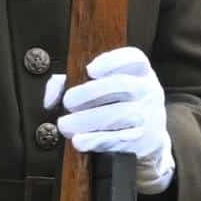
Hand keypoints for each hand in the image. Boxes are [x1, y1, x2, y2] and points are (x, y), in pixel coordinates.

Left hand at [48, 44, 176, 194]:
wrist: (146, 140)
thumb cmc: (117, 107)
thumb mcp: (102, 88)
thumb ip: (72, 84)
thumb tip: (51, 98)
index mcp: (141, 72)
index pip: (134, 58)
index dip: (111, 61)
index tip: (90, 70)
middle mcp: (149, 91)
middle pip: (122, 85)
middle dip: (89, 93)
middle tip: (68, 103)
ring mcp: (149, 116)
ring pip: (120, 114)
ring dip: (88, 120)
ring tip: (66, 125)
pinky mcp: (145, 141)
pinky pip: (119, 140)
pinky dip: (96, 140)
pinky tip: (79, 141)